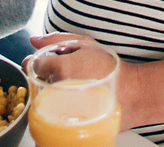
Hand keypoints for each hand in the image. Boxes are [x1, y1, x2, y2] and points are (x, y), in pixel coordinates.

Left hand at [27, 35, 163, 131]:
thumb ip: (56, 39)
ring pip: (41, 99)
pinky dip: (57, 108)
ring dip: (49, 92)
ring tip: (68, 89)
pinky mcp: (67, 123)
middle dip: (43, 76)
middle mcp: (58, 90)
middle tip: (62, 75)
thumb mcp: (86, 44)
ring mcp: (61, 109)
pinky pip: (52, 114)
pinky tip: (71, 102)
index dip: (38, 61)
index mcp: (60, 68)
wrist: (133, 95)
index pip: (30, 64)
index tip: (48, 62)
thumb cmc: (112, 69)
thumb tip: (34, 40)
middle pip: (33, 82)